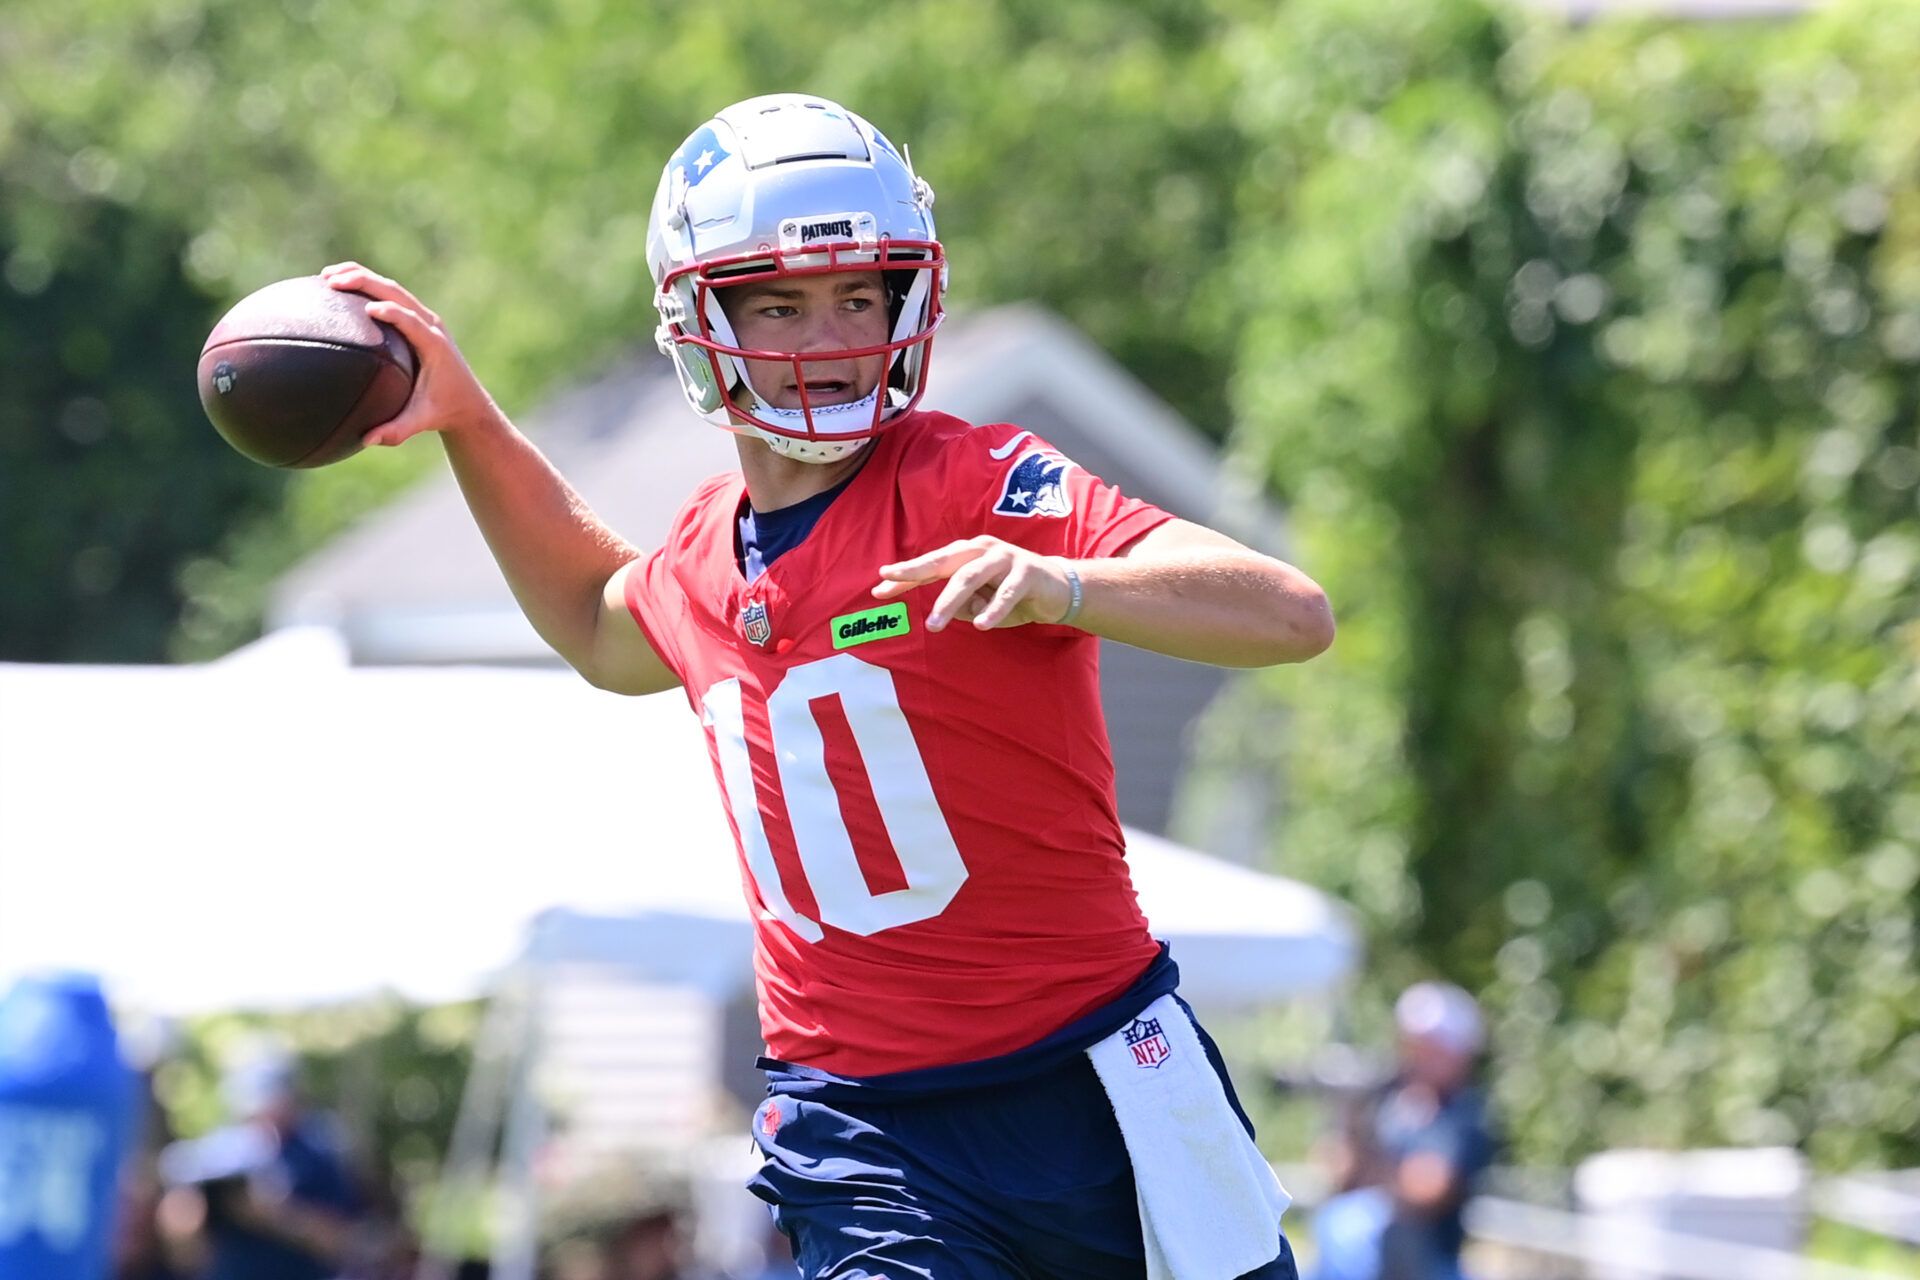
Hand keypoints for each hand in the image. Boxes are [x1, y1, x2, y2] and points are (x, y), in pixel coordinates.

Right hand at [319, 262, 502, 446]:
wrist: (468, 402)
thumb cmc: (443, 412)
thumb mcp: (421, 422)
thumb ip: (396, 431)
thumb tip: (366, 440)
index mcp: (434, 346)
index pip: (412, 321)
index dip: (393, 313)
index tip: (368, 309)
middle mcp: (431, 326)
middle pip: (397, 294)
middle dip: (365, 283)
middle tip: (332, 280)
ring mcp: (425, 319)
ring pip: (392, 288)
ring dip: (361, 277)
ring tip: (327, 276)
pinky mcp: (417, 318)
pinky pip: (390, 295)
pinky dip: (365, 287)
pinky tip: (337, 287)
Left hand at [873, 536, 1074, 630]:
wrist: (1059, 589)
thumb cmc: (1013, 594)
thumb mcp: (980, 602)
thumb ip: (960, 605)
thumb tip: (942, 614)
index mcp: (967, 555)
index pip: (931, 566)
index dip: (905, 576)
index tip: (878, 589)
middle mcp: (982, 550)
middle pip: (944, 561)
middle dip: (915, 571)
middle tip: (890, 583)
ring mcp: (1005, 558)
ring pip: (970, 576)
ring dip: (950, 601)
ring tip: (934, 625)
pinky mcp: (1027, 572)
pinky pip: (1006, 593)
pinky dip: (993, 609)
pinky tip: (981, 625)